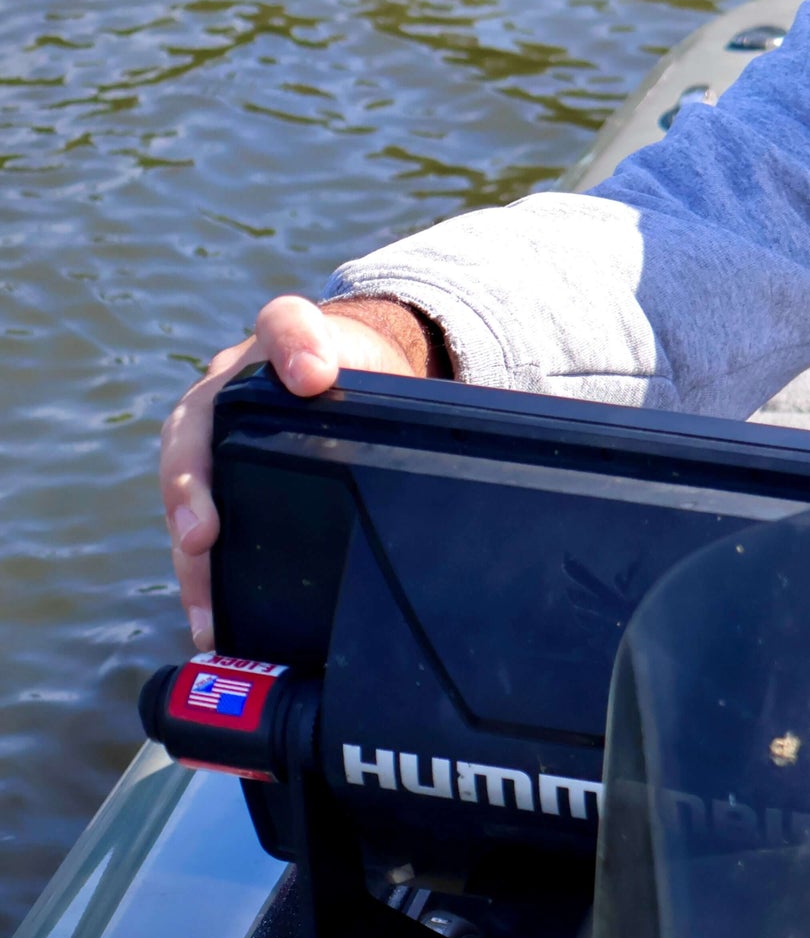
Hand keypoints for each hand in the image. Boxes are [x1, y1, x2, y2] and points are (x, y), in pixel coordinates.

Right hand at [159, 295, 436, 650]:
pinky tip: (210, 612)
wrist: (348, 367)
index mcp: (292, 339)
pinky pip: (192, 516)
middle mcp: (237, 378)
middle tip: (206, 528)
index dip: (296, 346)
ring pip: (185, 473)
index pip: (286, 324)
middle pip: (198, 417)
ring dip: (187, 535)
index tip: (314, 375)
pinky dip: (198, 568)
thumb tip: (496, 448)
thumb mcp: (393, 373)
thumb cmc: (373, 376)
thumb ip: (420, 397)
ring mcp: (214, 423)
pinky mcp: (210, 470)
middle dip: (194, 476)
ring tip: (203, 584)